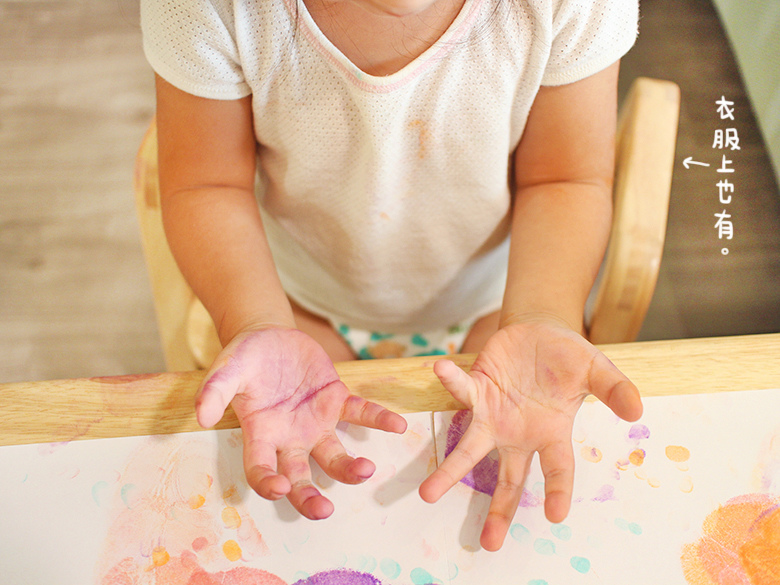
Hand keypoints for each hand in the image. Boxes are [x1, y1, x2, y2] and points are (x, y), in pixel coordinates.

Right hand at [195, 327, 407, 519]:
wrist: (269, 336)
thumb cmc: (244, 358)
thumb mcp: (226, 368)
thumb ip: (215, 390)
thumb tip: (200, 415)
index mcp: (260, 434)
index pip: (260, 469)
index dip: (267, 483)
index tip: (277, 489)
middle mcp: (289, 438)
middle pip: (299, 478)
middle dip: (309, 497)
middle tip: (325, 510)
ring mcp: (316, 422)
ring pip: (334, 455)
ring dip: (350, 468)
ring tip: (366, 470)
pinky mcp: (336, 400)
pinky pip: (360, 413)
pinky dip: (378, 419)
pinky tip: (397, 426)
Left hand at [418, 315, 641, 550]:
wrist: (540, 331)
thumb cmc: (569, 358)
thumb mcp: (597, 370)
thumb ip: (614, 389)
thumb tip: (636, 410)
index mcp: (551, 434)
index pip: (557, 469)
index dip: (557, 491)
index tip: (555, 515)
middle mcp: (519, 434)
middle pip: (507, 479)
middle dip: (498, 510)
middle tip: (488, 544)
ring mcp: (493, 415)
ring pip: (469, 450)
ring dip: (449, 471)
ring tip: (428, 494)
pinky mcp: (477, 389)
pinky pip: (461, 390)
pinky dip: (451, 381)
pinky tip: (441, 369)